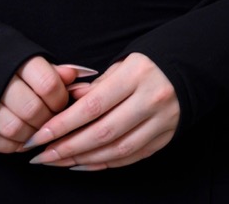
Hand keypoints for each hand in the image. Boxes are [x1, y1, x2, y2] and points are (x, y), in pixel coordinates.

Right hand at [0, 56, 80, 153]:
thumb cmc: (10, 66)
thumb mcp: (31, 61)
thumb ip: (54, 71)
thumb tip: (79, 76)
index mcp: (18, 63)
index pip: (48, 85)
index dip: (60, 98)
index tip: (61, 101)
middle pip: (33, 109)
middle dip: (48, 119)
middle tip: (51, 118)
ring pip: (16, 128)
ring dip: (32, 133)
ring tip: (38, 128)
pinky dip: (15, 144)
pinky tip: (23, 136)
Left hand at [23, 53, 179, 169]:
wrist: (191, 66)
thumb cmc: (147, 65)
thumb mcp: (121, 65)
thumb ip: (94, 87)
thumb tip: (66, 105)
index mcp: (137, 75)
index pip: (92, 106)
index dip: (62, 125)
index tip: (38, 136)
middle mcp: (152, 99)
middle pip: (103, 132)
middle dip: (67, 148)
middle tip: (42, 157)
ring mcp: (163, 120)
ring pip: (118, 149)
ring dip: (84, 159)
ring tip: (58, 162)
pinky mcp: (167, 136)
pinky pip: (132, 157)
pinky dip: (106, 163)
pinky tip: (84, 164)